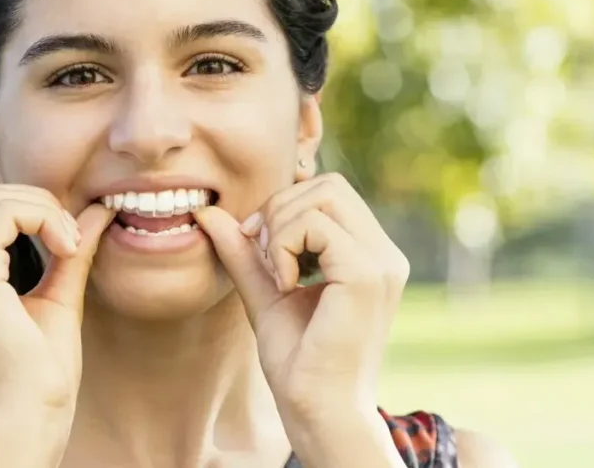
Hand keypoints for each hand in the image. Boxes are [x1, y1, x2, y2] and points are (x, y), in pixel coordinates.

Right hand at [0, 183, 114, 418]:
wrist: (31, 415)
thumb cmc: (43, 370)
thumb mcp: (59, 295)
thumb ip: (71, 249)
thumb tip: (99, 208)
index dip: (33, 209)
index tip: (71, 243)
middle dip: (38, 202)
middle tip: (72, 240)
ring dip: (43, 209)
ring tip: (71, 246)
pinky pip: (3, 215)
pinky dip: (42, 218)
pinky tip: (67, 250)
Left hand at [193, 173, 409, 419]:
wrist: (318, 409)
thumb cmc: (298, 359)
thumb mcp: (264, 291)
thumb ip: (243, 252)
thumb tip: (209, 212)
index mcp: (369, 253)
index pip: (329, 190)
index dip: (285, 204)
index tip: (257, 244)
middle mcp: (384, 253)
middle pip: (328, 184)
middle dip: (281, 208)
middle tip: (262, 253)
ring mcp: (382, 262)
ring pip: (323, 196)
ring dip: (282, 226)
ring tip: (276, 271)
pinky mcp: (367, 275)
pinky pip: (315, 225)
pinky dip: (286, 245)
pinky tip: (285, 284)